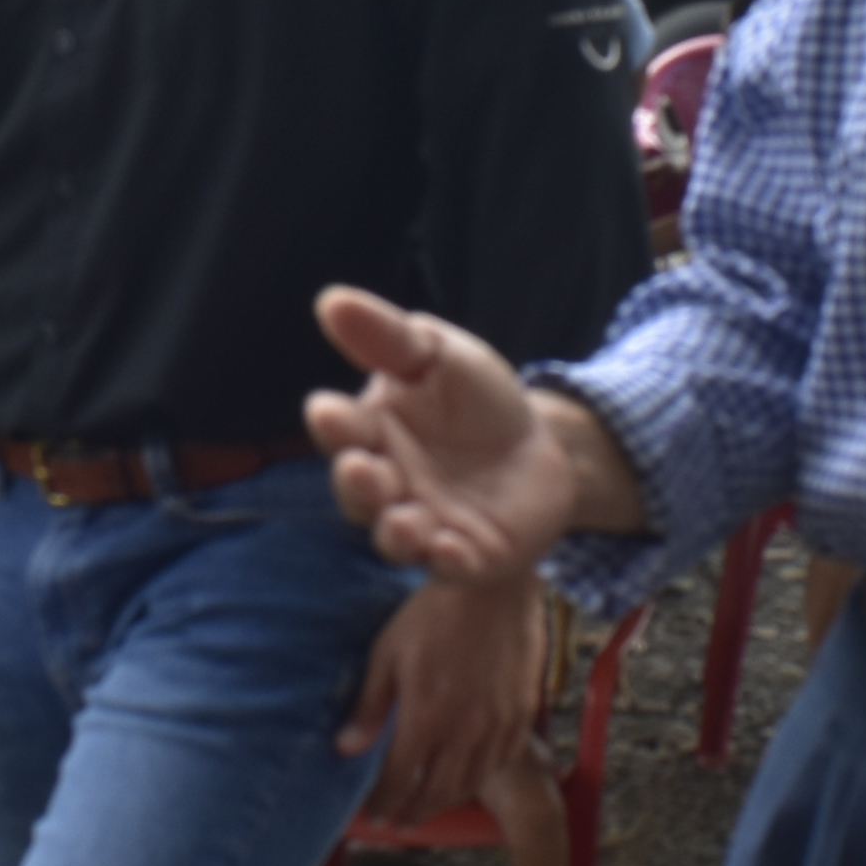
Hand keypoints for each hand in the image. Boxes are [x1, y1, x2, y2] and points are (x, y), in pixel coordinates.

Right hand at [303, 286, 578, 583]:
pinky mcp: (466, 556)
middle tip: (362, 467)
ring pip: (395, 537)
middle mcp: (388, 485)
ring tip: (403, 521)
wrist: (538, 444)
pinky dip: (447, 560)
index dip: (333, 424)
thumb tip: (330, 300)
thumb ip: (387, 337)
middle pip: (360, 493)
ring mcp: (424, 524)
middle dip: (357, 484)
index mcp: (373, 433)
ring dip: (394, 531)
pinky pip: (450, 566)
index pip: (343, 432)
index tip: (326, 409)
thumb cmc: (473, 398)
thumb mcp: (438, 355)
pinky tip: (452, 547)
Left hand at [340, 570, 546, 825]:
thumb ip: (370, 706)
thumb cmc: (435, 612)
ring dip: (447, 800)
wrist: (493, 584)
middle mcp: (464, 730)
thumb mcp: (388, 652)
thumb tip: (346, 748)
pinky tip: (471, 776)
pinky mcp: (521, 711)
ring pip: (472, 781)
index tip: (374, 813)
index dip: (384, 801)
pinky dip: (484, 777)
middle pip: (437, 790)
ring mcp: (497, 723)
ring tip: (429, 806)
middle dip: (413, 810)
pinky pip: (504, 760)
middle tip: (400, 821)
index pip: (399, 778)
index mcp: (426, 717)